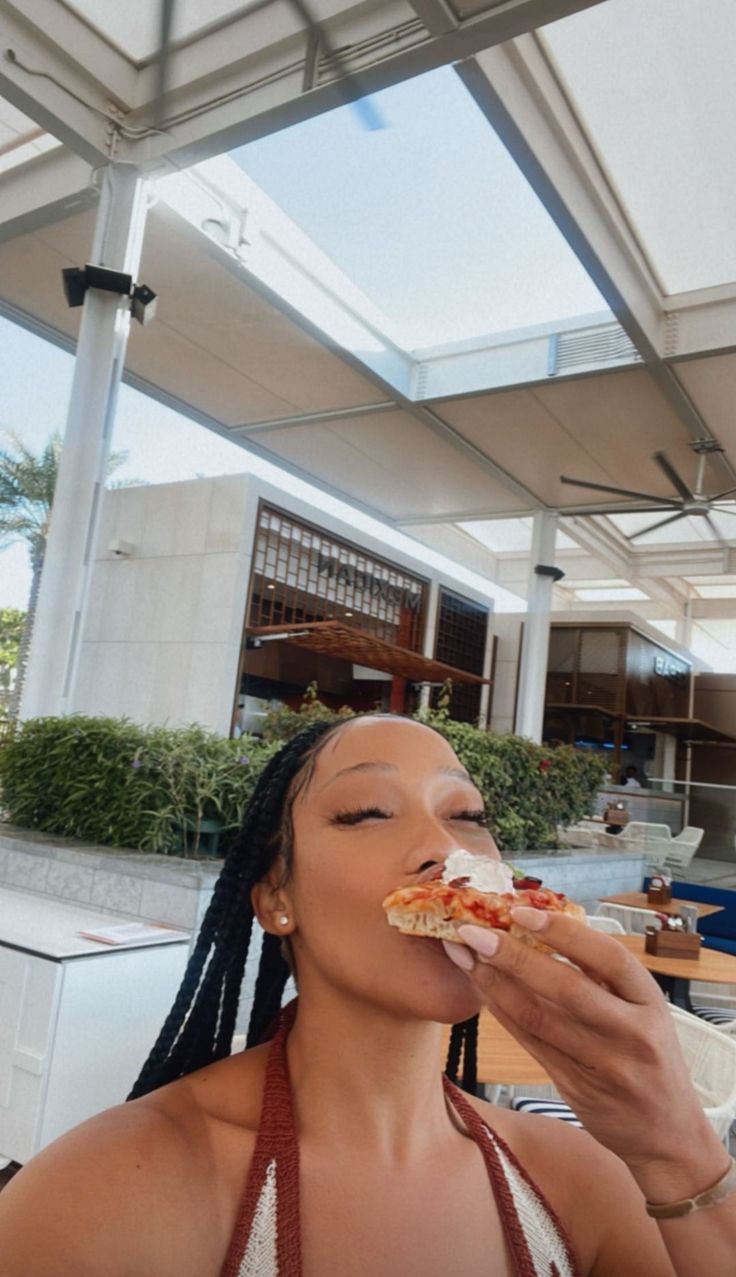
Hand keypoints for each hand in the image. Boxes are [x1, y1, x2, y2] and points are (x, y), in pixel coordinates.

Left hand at [443, 910, 716, 1181]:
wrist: (666, 1134)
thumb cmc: (649, 1056)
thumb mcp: (642, 1010)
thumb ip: (602, 976)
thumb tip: (542, 925)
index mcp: (650, 1001)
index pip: (608, 958)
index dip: (563, 932)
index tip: (520, 911)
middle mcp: (631, 1033)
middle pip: (567, 989)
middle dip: (513, 957)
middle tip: (473, 932)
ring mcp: (604, 1065)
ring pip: (539, 1019)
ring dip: (495, 984)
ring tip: (464, 956)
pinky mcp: (576, 1088)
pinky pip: (530, 1044)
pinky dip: (502, 1013)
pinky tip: (482, 990)